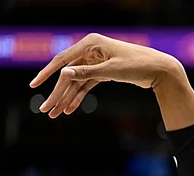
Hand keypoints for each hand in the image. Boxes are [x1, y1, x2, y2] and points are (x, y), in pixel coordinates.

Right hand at [30, 33, 183, 117]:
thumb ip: (87, 73)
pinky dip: (79, 97)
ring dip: (66, 98)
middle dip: (57, 94)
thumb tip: (63, 73)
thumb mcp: (112, 70)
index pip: (62, 60)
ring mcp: (96, 61)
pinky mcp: (103, 72)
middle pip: (68, 75)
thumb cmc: (138, 65)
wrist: (160, 70)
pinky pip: (86, 85)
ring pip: (76, 82)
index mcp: (90, 44)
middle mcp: (91, 51)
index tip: (34, 86)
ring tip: (55, 114)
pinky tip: (70, 109)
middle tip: (46, 110)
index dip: (47, 74)